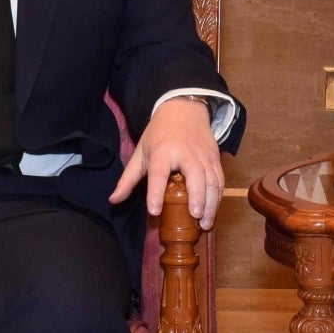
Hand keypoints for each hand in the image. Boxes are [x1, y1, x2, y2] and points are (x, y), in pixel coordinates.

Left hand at [111, 94, 225, 228]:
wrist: (183, 109)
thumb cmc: (159, 134)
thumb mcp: (141, 152)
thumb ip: (128, 178)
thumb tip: (114, 200)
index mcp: (162, 151)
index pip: (158, 173)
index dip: (155, 193)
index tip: (155, 212)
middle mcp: (185, 153)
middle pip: (195, 176)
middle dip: (197, 198)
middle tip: (194, 217)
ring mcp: (203, 155)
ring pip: (212, 180)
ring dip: (211, 203)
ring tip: (205, 223)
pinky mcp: (215, 157)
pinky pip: (220, 179)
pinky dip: (218, 197)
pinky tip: (213, 211)